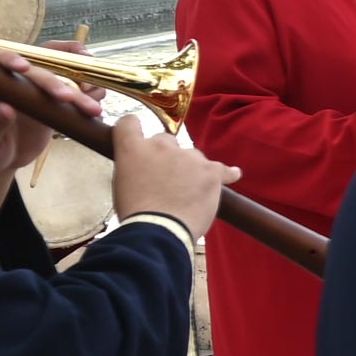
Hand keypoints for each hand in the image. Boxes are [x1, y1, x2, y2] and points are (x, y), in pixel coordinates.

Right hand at [102, 95, 227, 236]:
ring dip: (190, 168)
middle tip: (165, 178)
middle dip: (165, 155)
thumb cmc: (136, 213)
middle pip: (166, 140)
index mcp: (132, 148)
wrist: (159, 232)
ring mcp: (188, 157)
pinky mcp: (211, 171)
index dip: (132, 128)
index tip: (138, 137)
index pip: (129, 123)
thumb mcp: (121, 183)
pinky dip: (227, 173)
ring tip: (187, 192)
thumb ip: (133, 166)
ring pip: (192, 155)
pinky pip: (223, 169)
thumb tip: (144, 166)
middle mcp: (161, 145)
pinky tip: (233, 174)